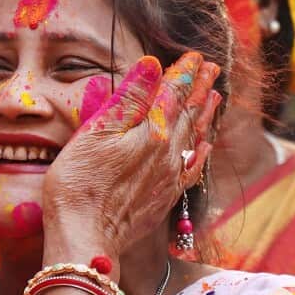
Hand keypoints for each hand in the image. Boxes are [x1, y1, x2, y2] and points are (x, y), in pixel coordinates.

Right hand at [43, 52, 222, 259]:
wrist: (85, 239)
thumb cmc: (79, 185)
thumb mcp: (95, 133)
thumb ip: (128, 98)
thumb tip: (153, 65)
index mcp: (151, 132)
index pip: (172, 93)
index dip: (183, 72)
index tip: (193, 55)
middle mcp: (168, 153)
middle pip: (188, 113)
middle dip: (200, 88)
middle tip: (211, 68)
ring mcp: (169, 177)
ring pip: (194, 138)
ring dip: (205, 115)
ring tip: (215, 97)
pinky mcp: (164, 199)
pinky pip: (192, 168)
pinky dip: (201, 152)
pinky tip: (205, 146)